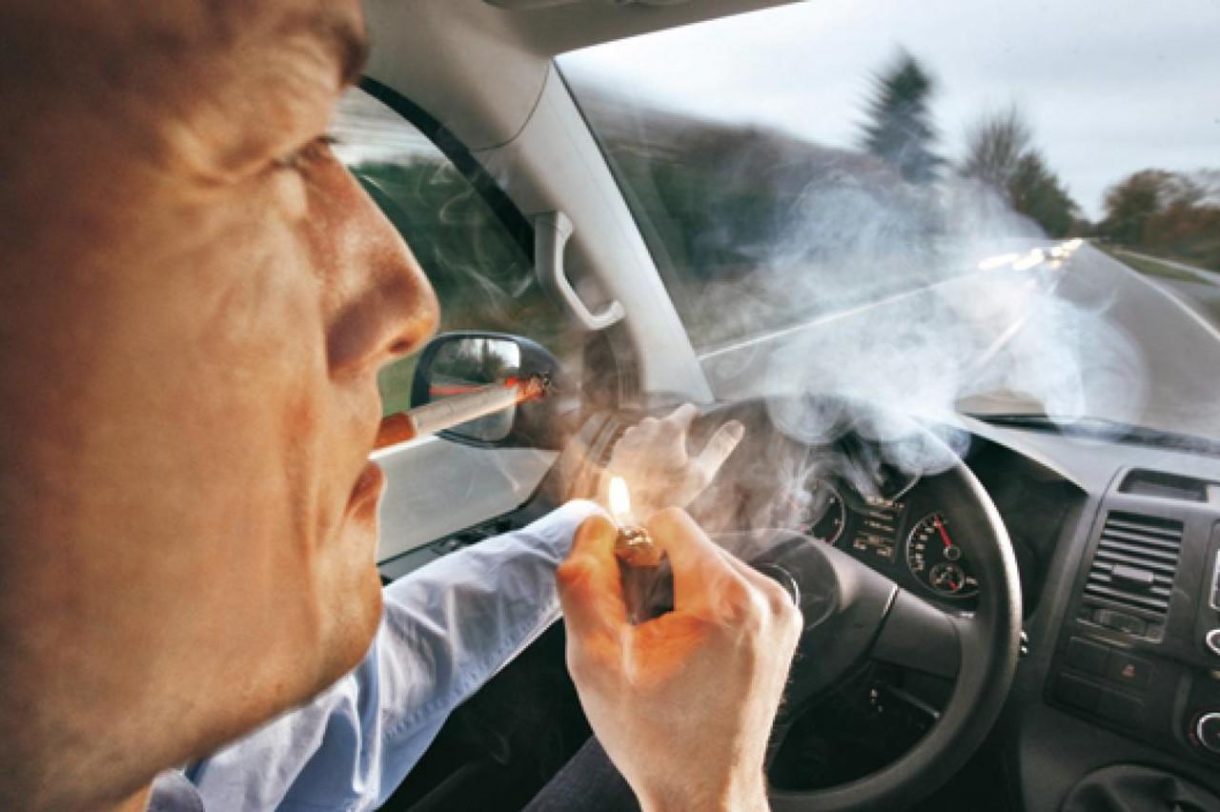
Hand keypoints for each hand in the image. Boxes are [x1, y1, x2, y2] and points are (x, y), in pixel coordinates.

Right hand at [557, 510, 801, 811]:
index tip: (624, 600)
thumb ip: (584, 580)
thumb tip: (592, 525)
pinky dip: (702, 606)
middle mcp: (767, 598)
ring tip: (666, 647)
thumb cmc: (656, 739)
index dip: (631, 552)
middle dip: (656, 575)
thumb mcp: (595, 659)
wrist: (704, 792)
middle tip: (641, 633)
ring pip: (709, 562)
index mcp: (728, 600)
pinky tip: (689, 651)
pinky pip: (730, 587)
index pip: (669, 522)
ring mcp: (782, 613)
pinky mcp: (782, 626)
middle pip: (690, 542)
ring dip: (678, 590)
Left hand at [604, 404, 744, 519]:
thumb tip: (738, 425)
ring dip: (657, 443)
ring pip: (650, 432)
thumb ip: (720, 446)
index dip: (697, 418)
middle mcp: (648, 425)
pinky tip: (644, 473)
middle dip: (675, 436)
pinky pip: (635, 443)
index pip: (688, 409)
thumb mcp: (701, 474)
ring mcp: (630, 436)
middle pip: (668, 422)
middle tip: (679, 461)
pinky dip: (641, 452)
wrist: (623, 511)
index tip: (699, 430)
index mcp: (671, 427)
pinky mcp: (617, 448)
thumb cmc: (665, 495)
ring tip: (661, 470)